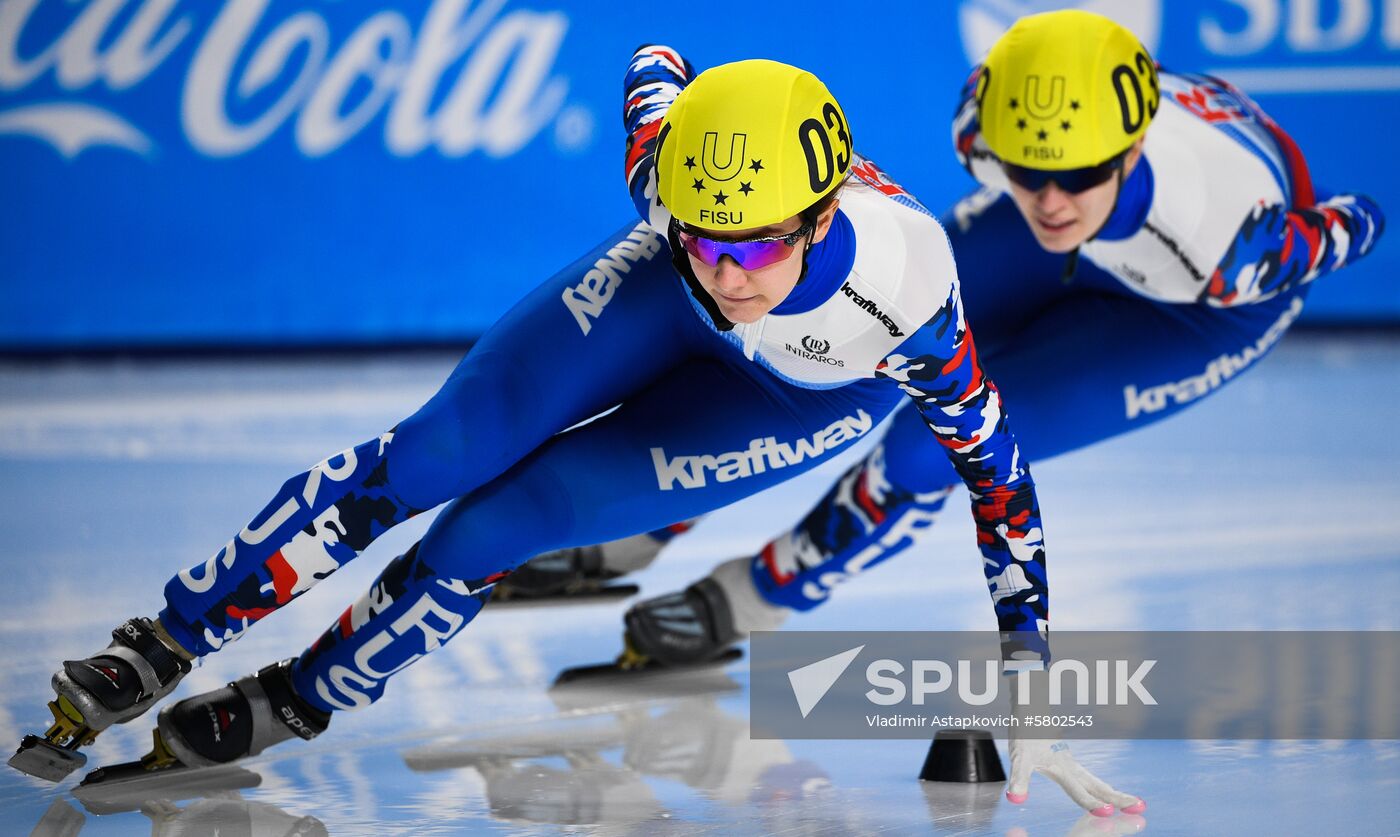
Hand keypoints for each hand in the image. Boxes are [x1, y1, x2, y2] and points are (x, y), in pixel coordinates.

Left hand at [1006, 734, 1144, 816]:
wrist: (1031, 707)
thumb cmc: (1025, 731)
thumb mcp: (1019, 756)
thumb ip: (1019, 778)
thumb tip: (1015, 798)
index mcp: (1063, 768)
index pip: (1080, 791)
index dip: (1093, 804)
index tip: (1110, 814)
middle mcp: (1071, 766)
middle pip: (1099, 786)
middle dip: (1119, 798)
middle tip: (1141, 807)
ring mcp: (1071, 761)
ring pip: (1096, 781)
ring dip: (1113, 793)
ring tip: (1130, 802)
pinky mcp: (1066, 757)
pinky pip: (1089, 776)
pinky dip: (1102, 786)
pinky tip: (1102, 790)